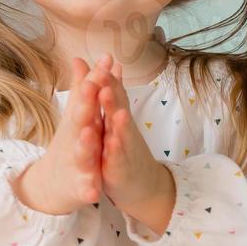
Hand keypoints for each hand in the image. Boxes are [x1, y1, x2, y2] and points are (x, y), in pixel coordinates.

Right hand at [11, 54, 108, 213]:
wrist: (51, 184)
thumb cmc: (69, 145)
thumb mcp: (75, 116)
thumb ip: (82, 88)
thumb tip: (82, 57)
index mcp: (77, 122)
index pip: (86, 97)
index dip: (94, 80)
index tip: (104, 61)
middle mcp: (74, 139)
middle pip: (79, 120)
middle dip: (85, 104)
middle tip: (90, 86)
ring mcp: (76, 163)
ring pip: (81, 153)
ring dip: (84, 144)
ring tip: (88, 134)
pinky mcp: (78, 186)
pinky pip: (84, 187)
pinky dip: (87, 188)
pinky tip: (93, 190)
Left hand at [97, 62, 176, 233]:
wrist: (143, 185)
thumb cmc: (125, 147)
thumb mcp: (116, 117)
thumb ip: (113, 90)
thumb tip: (111, 61)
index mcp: (117, 117)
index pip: (114, 94)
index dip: (109, 79)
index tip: (103, 60)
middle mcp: (123, 131)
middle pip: (118, 110)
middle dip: (112, 95)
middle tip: (105, 77)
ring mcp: (124, 151)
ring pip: (121, 135)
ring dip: (119, 125)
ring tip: (117, 113)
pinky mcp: (120, 171)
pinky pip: (117, 162)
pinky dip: (115, 155)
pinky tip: (112, 146)